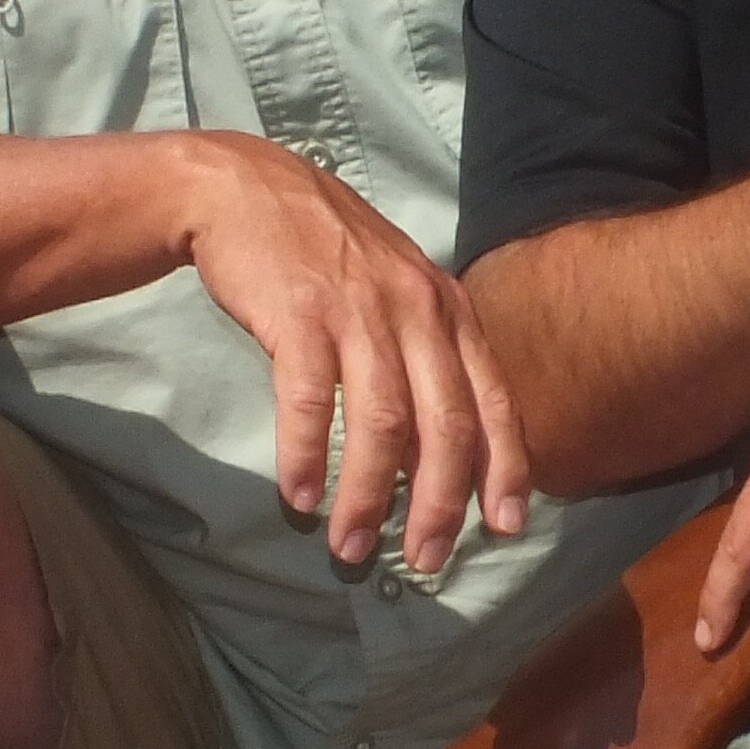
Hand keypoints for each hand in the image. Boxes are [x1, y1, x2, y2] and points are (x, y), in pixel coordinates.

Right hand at [170, 135, 528, 573]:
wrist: (244, 188)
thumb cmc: (323, 252)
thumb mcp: (395, 291)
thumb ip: (422, 359)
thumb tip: (428, 455)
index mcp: (448, 309)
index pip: (492, 401)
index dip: (504, 470)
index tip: (505, 528)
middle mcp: (415, 310)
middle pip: (446, 425)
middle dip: (440, 504)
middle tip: (426, 560)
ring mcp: (358, 310)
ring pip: (381, 423)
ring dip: (368, 496)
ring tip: (351, 547)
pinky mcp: (299, 314)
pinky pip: (309, 401)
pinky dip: (306, 455)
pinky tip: (300, 497)